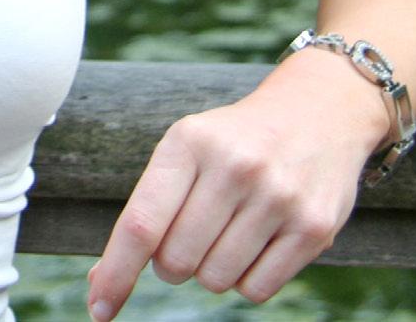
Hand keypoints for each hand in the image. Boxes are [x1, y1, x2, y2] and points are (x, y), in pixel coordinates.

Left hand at [85, 81, 379, 319]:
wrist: (316, 113)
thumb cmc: (231, 143)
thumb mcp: (185, 150)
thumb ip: (146, 211)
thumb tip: (102, 283)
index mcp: (188, 142)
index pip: (141, 223)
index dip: (117, 271)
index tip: (99, 308)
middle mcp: (233, 166)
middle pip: (176, 260)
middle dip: (172, 262)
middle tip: (191, 233)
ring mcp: (277, 197)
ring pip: (216, 280)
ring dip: (211, 271)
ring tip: (228, 231)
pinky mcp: (314, 227)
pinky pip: (257, 291)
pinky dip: (246, 280)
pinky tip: (256, 243)